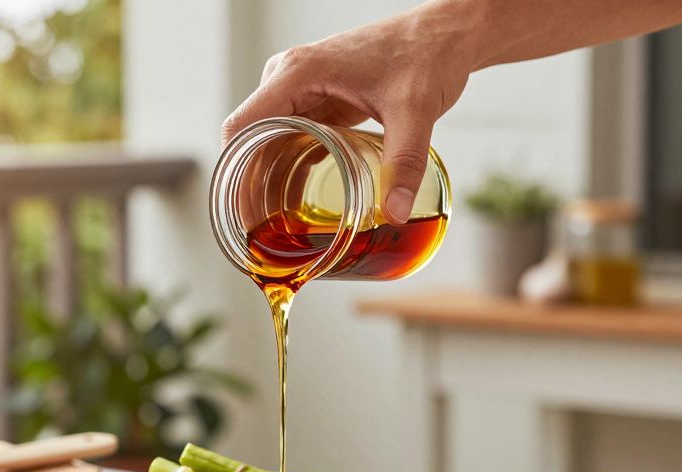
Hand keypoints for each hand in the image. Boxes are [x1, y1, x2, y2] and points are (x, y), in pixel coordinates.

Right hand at [221, 6, 475, 223]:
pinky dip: (288, 165)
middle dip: (251, 184)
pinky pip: (290, 136)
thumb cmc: (426, 53)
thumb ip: (405, 163)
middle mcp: (290, 77)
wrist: (446, 33)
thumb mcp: (415, 111)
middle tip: (263, 229)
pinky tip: (295, 198)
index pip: (242, 127)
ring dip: (267, 177)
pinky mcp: (319, 98)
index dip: (235, 173)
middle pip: (250, 138)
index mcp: (298, 73)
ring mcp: (302, 88)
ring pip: (267, 139)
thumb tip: (395, 213)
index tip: (243, 213)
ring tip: (275, 222)